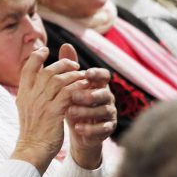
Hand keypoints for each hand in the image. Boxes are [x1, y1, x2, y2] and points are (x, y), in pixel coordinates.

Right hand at [12, 44, 87, 173]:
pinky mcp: (54, 112)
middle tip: (74, 64)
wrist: (32, 151)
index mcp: (23, 95)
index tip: (45, 50)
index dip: (36, 57)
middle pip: (47, 71)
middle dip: (62, 64)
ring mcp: (42, 104)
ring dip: (73, 75)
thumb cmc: (33, 132)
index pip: (27, 68)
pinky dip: (77, 87)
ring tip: (83, 76)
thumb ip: (32, 94)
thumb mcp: (27, 110)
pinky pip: (68, 93)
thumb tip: (38, 81)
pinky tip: (85, 87)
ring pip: (59, 80)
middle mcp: (30, 97)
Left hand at [62, 44, 114, 168]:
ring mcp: (110, 113)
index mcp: (99, 85)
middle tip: (73, 96)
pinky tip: (78, 128)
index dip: (97, 74)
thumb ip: (69, 68)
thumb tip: (66, 45)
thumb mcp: (70, 87)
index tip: (86, 74)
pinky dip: (90, 129)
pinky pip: (103, 128)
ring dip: (87, 111)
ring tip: (70, 112)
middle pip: (104, 93)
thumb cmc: (75, 104)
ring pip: (103, 110)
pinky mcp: (108, 129)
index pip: (104, 75)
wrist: (80, 131)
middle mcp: (108, 97)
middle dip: (89, 94)